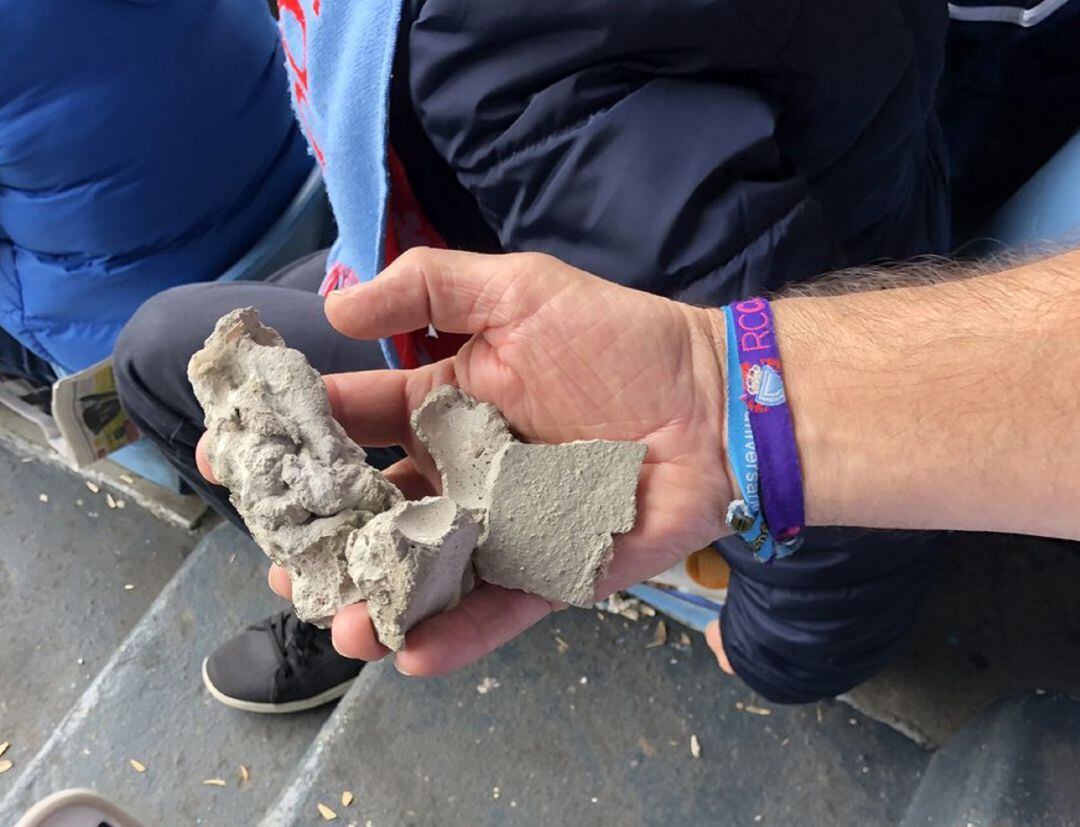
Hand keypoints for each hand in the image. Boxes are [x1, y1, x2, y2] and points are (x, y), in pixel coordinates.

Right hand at [199, 248, 732, 674]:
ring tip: (338, 618)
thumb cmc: (618, 340)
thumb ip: (429, 288)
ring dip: (377, 597)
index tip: (233, 453)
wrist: (713, 402)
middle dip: (321, 535)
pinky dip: (456, 634)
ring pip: (424, 569)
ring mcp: (503, 527)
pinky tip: (410, 652)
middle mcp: (462, 471)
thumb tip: (335, 304)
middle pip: (375, 509)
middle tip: (277, 559)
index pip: (353, 422)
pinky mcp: (551, 571)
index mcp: (445, 405)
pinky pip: (496, 609)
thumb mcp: (520, 289)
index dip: (293, 437)